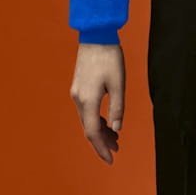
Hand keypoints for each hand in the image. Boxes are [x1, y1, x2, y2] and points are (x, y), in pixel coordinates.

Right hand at [70, 43, 125, 163]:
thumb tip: (117, 129)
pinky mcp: (79, 86)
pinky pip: (86, 109)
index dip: (101, 148)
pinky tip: (106, 121)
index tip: (111, 159)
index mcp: (88, 100)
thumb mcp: (118, 83)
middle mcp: (79, 99)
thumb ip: (117, 108)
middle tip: (117, 148)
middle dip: (102, 141)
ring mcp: (77, 92)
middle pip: (89, 128)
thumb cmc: (109, 56)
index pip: (93, 132)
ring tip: (115, 137)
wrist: (95, 34)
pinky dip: (96, 118)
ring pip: (87, 119)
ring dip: (100, 130)